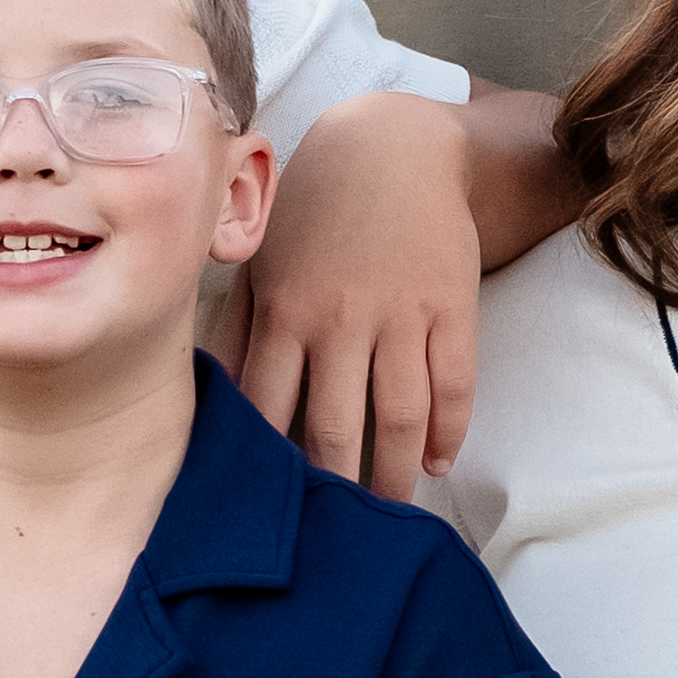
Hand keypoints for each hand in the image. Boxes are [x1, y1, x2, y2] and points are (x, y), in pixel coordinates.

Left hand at [229, 91, 481, 494]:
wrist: (393, 145)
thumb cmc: (315, 207)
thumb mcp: (263, 257)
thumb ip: (242, 328)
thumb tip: (223, 399)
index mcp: (285, 309)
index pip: (272, 408)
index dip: (273, 464)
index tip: (272, 504)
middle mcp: (340, 318)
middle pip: (336, 427)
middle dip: (334, 488)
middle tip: (334, 531)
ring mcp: (400, 313)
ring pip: (400, 417)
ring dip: (395, 474)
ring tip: (391, 510)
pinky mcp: (451, 304)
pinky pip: (454, 383)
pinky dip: (448, 430)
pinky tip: (437, 460)